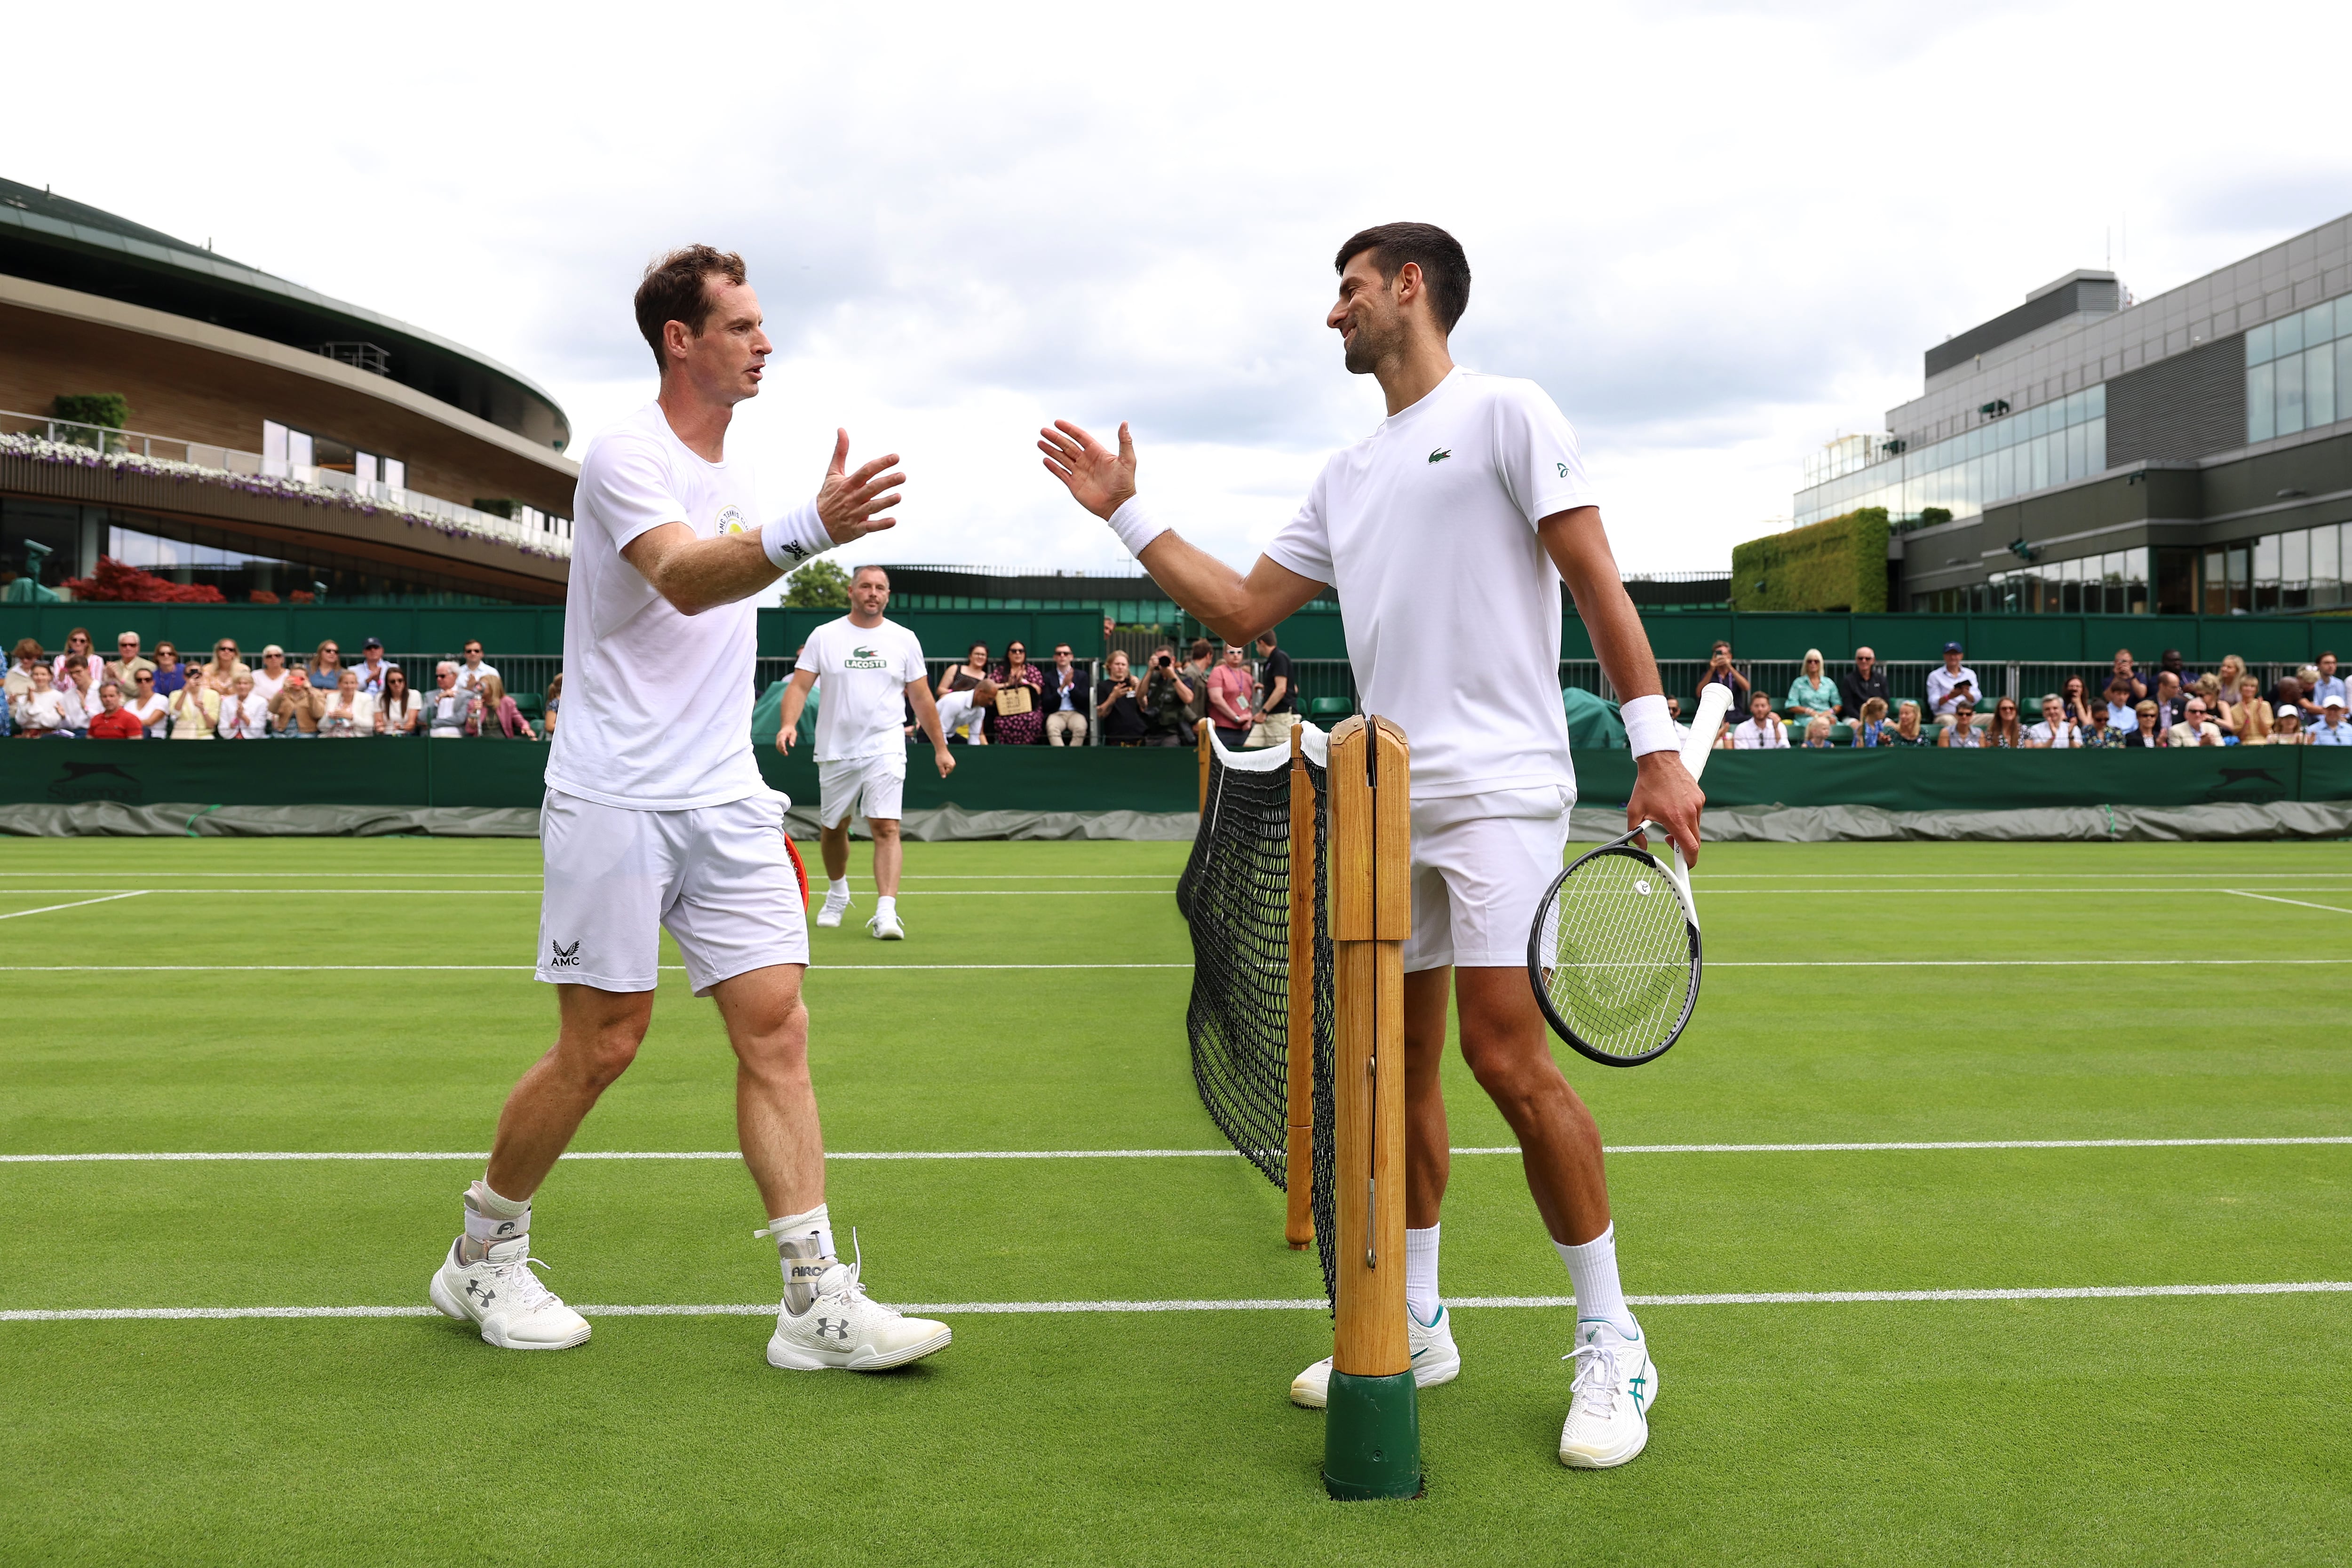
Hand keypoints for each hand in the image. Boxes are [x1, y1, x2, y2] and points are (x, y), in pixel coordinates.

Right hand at [776, 726, 795, 755]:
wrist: (787, 727)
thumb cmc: (791, 730)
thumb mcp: (793, 733)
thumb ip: (792, 739)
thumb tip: (792, 746)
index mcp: (782, 734)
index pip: (781, 741)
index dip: (782, 746)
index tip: (785, 750)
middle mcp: (778, 737)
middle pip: (778, 744)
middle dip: (781, 750)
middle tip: (786, 754)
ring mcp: (777, 739)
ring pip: (777, 746)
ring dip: (780, 751)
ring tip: (786, 754)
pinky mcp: (777, 741)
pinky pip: (778, 746)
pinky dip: (780, 749)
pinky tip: (784, 752)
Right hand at [815, 429, 904, 544]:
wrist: (816, 523)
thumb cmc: (829, 495)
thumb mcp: (832, 473)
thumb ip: (840, 452)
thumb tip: (841, 429)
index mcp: (848, 483)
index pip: (866, 470)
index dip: (881, 463)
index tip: (896, 457)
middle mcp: (852, 497)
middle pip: (871, 488)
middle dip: (887, 482)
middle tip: (903, 476)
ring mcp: (854, 513)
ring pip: (872, 507)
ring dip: (885, 502)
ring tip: (899, 496)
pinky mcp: (856, 529)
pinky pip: (869, 527)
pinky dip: (881, 524)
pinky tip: (893, 521)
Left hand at [935, 747, 955, 778]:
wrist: (941, 749)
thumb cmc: (940, 757)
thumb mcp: (940, 766)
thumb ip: (942, 772)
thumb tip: (944, 777)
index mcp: (951, 766)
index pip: (946, 772)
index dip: (942, 769)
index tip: (941, 764)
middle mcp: (953, 764)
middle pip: (948, 770)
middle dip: (943, 768)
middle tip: (941, 762)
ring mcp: (953, 762)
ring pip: (947, 767)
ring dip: (944, 766)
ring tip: (942, 761)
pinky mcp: (952, 760)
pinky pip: (948, 764)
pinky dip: (945, 763)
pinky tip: (943, 759)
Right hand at [1038, 420, 1136, 519]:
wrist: (1119, 505)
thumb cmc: (1125, 483)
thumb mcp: (1128, 460)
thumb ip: (1125, 441)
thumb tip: (1124, 423)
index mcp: (1097, 452)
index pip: (1080, 437)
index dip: (1069, 429)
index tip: (1057, 422)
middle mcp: (1086, 460)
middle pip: (1067, 446)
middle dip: (1055, 438)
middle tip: (1043, 431)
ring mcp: (1079, 472)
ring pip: (1062, 458)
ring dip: (1051, 450)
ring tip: (1040, 442)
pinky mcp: (1074, 485)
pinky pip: (1061, 473)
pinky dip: (1053, 467)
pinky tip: (1045, 459)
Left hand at [1628, 749, 1706, 867]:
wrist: (1659, 761)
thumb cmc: (1646, 786)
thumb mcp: (1634, 811)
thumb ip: (1636, 833)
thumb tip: (1641, 847)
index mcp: (1676, 819)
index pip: (1691, 848)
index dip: (1690, 861)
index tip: (1685, 866)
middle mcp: (1690, 813)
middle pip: (1695, 841)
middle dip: (1685, 847)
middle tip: (1670, 841)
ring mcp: (1697, 804)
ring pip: (1696, 827)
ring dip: (1685, 830)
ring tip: (1669, 819)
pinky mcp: (1700, 797)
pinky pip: (1697, 814)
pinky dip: (1688, 817)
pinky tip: (1675, 807)